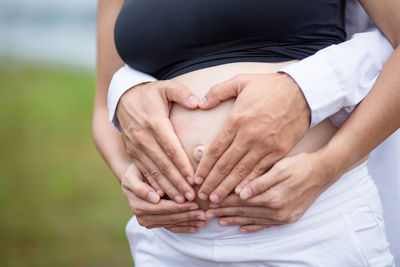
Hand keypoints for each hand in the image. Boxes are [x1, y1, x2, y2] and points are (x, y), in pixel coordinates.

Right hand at [117, 80, 198, 202]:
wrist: (123, 98)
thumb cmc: (150, 94)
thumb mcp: (165, 87)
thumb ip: (182, 93)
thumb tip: (197, 102)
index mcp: (155, 123)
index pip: (172, 149)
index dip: (183, 166)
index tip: (194, 179)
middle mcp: (143, 138)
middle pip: (163, 165)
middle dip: (177, 183)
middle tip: (191, 198)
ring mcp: (136, 147)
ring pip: (153, 171)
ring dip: (167, 188)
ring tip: (180, 201)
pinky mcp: (132, 153)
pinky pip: (144, 171)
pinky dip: (154, 185)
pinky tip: (163, 196)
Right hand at [121, 164, 205, 232]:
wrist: (134, 176)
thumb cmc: (138, 169)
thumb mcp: (137, 171)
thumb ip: (145, 183)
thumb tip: (157, 198)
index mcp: (136, 201)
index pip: (161, 206)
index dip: (178, 206)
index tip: (194, 204)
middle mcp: (139, 213)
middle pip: (167, 216)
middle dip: (186, 215)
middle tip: (203, 213)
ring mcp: (146, 220)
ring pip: (170, 223)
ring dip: (188, 222)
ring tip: (203, 219)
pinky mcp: (152, 223)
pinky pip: (169, 227)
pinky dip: (183, 228)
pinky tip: (196, 227)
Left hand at [196, 73, 310, 202]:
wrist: (303, 91)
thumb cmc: (269, 86)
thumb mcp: (241, 80)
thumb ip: (218, 91)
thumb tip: (200, 103)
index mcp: (236, 119)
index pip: (215, 148)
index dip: (204, 166)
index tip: (196, 178)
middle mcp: (249, 136)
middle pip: (226, 164)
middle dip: (212, 182)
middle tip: (202, 196)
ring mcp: (265, 145)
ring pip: (242, 172)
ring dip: (227, 187)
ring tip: (216, 199)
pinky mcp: (279, 151)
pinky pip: (261, 171)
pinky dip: (249, 183)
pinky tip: (240, 194)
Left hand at [205, 152, 334, 231]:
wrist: (323, 172)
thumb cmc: (300, 165)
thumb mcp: (280, 168)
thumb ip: (259, 182)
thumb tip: (240, 193)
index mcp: (273, 197)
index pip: (241, 201)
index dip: (224, 202)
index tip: (209, 202)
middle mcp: (277, 211)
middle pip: (244, 212)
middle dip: (225, 213)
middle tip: (207, 214)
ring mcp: (283, 216)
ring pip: (253, 220)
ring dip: (235, 221)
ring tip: (220, 222)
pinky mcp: (288, 218)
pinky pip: (266, 225)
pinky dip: (253, 227)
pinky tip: (243, 229)